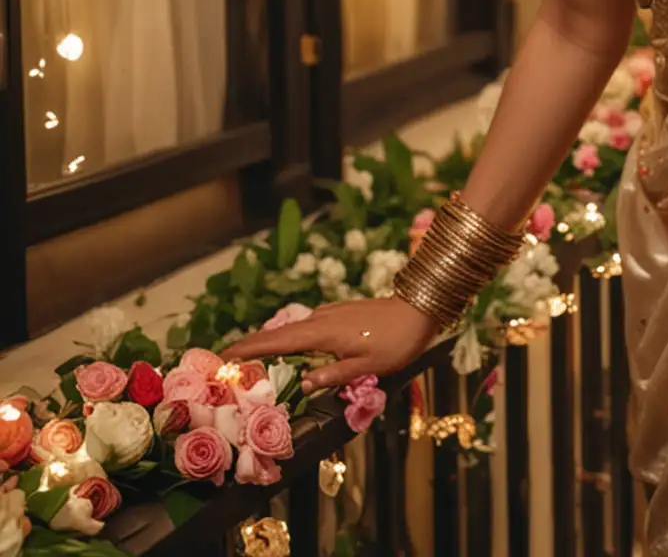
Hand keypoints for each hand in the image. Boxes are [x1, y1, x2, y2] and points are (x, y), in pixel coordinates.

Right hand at [221, 297, 437, 391]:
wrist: (420, 309)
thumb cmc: (396, 342)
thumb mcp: (366, 366)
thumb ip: (333, 375)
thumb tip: (303, 384)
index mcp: (322, 333)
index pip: (276, 342)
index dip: (248, 348)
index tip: (221, 355)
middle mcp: (321, 319)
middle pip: (278, 333)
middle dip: (251, 346)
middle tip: (225, 362)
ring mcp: (330, 313)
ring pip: (292, 329)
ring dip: (270, 342)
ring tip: (249, 361)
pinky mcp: (339, 312)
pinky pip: (306, 326)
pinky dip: (290, 337)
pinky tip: (288, 349)